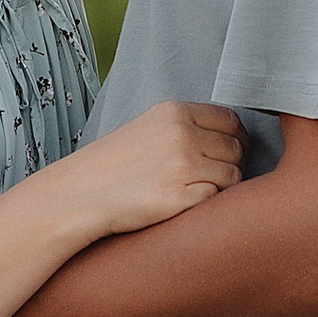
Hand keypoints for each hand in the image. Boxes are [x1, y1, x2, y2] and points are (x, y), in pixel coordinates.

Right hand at [59, 101, 242, 236]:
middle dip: (230, 163)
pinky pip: (215, 199)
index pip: (231, 121)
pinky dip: (206, 203)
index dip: (237, 138)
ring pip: (232, 176)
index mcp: (175, 113)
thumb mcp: (149, 126)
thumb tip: (229, 137)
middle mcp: (182, 135)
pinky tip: (184, 203)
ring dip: (221, 186)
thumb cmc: (113, 164)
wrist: (80, 193)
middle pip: (236, 148)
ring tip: (194, 190)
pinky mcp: (179, 199)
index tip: (231, 151)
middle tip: (211, 176)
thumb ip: (186, 125)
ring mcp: (182, 168)